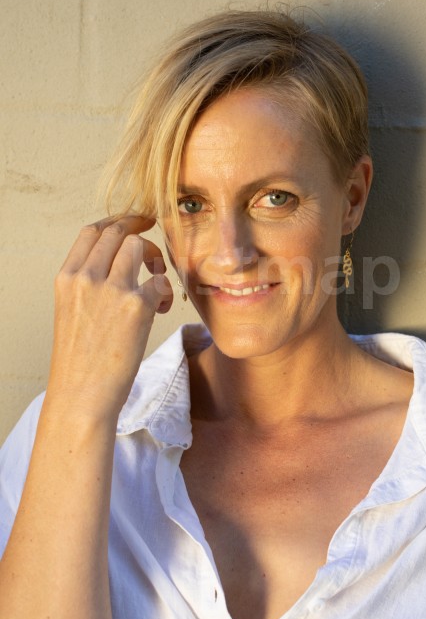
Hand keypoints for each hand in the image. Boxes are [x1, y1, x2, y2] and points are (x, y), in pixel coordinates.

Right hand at [46, 215, 172, 419]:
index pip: (92, 231)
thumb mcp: (71, 310)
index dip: (117, 223)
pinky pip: (161, 281)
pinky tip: (159, 310)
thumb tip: (118, 261)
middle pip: (118, 232)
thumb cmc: (80, 359)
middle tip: (152, 252)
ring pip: (140, 245)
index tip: (133, 225)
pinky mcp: (137, 306)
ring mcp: (112, 289)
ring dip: (154, 259)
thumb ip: (88, 282)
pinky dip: (165, 292)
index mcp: (67, 277)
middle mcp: (86, 277)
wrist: (82, 395)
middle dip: (141, 233)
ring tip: (154, 284)